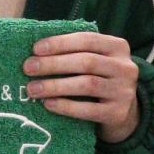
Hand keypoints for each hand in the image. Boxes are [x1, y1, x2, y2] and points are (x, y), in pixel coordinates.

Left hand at [23, 31, 140, 141]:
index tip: (35, 49)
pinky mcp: (118, 113)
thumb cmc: (99, 78)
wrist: (122, 110)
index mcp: (118, 47)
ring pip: (87, 85)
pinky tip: (48, 104)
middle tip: (28, 68)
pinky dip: (66, 106)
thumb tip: (36, 51)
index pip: (87, 40)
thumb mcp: (95, 59)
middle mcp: (125, 67)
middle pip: (86, 62)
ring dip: (55, 86)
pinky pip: (88, 110)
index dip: (60, 43)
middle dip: (53, 64)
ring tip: (33, 89)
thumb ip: (74, 51)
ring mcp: (124, 91)